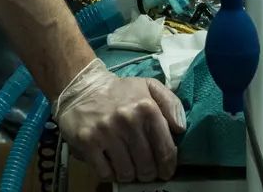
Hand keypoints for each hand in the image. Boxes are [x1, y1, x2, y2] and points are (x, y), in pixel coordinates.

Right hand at [54, 60, 184, 182]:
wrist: (82, 87)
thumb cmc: (120, 91)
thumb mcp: (149, 87)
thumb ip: (171, 104)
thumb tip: (180, 129)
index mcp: (147, 108)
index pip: (165, 149)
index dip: (168, 166)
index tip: (166, 172)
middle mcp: (128, 120)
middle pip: (146, 165)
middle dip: (149, 173)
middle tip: (146, 172)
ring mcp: (106, 132)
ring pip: (127, 172)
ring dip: (130, 175)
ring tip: (129, 168)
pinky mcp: (87, 142)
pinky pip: (105, 173)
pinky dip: (111, 174)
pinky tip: (111, 165)